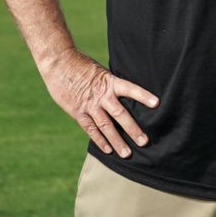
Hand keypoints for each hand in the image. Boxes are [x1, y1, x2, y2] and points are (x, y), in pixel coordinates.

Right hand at [39, 47, 158, 157]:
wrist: (58, 62)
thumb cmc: (82, 65)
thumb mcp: (102, 71)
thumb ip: (112, 85)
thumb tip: (126, 95)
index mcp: (110, 82)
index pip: (130, 89)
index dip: (143, 96)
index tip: (157, 103)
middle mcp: (101, 95)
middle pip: (120, 114)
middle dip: (133, 129)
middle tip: (144, 142)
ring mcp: (89, 105)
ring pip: (106, 126)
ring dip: (117, 141)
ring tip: (127, 154)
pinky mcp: (77, 112)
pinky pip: (90, 129)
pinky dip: (99, 140)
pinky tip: (108, 150)